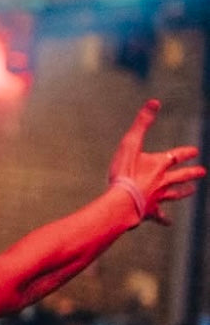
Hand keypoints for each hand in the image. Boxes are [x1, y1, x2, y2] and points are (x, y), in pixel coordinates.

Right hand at [108, 99, 203, 225]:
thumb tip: (154, 102)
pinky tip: (168, 223)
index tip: (195, 151)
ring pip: (174, 194)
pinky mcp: (151, 211)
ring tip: (192, 191)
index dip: (186, 153)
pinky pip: (160, 216)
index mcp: (160, 164)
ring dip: (183, 192)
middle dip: (191, 173)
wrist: (123, 201)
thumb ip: (142, 123)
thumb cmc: (125, 172)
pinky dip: (165, 219)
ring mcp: (158, 197)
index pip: (176, 156)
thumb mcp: (131, 143)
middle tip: (202, 172)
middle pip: (181, 176)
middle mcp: (163, 181)